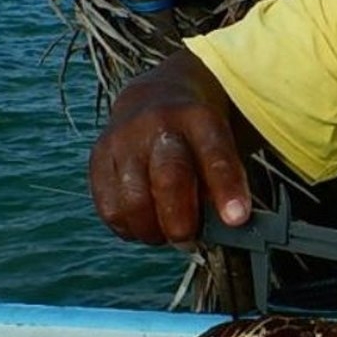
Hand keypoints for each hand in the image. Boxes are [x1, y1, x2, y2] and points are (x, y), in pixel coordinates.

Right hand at [87, 51, 251, 244]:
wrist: (155, 96)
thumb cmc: (199, 134)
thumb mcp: (222, 140)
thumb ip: (224, 179)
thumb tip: (224, 227)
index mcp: (198, 117)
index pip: (214, 154)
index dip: (226, 189)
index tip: (237, 219)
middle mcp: (157, 123)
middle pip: (168, 177)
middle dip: (181, 220)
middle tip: (189, 240)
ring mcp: (123, 140)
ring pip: (134, 201)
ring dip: (153, 230)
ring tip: (168, 232)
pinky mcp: (99, 158)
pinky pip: (110, 208)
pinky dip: (129, 227)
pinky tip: (145, 223)